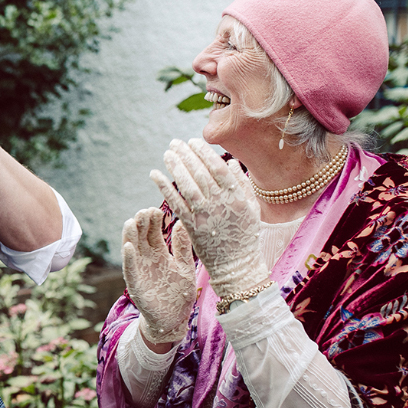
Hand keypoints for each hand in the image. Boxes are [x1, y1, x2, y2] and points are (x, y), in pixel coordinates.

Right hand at [122, 208, 195, 343]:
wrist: (174, 320)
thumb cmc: (179, 294)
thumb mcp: (185, 267)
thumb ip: (182, 247)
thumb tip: (182, 222)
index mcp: (160, 253)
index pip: (153, 231)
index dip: (153, 220)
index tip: (157, 209)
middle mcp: (147, 259)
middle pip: (141, 236)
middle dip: (141, 223)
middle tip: (144, 211)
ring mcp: (139, 270)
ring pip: (132, 249)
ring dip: (130, 236)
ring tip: (132, 221)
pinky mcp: (135, 284)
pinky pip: (130, 269)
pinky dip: (128, 258)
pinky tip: (128, 247)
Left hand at [149, 138, 269, 298]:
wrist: (237, 266)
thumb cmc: (245, 236)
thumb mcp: (252, 209)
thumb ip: (242, 184)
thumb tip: (231, 162)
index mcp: (237, 197)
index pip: (217, 167)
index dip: (204, 153)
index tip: (193, 141)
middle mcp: (220, 204)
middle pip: (200, 173)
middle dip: (186, 154)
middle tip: (175, 142)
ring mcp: (205, 215)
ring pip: (187, 185)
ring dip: (175, 167)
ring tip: (167, 153)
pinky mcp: (192, 226)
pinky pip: (175, 203)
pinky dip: (164, 187)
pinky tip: (155, 174)